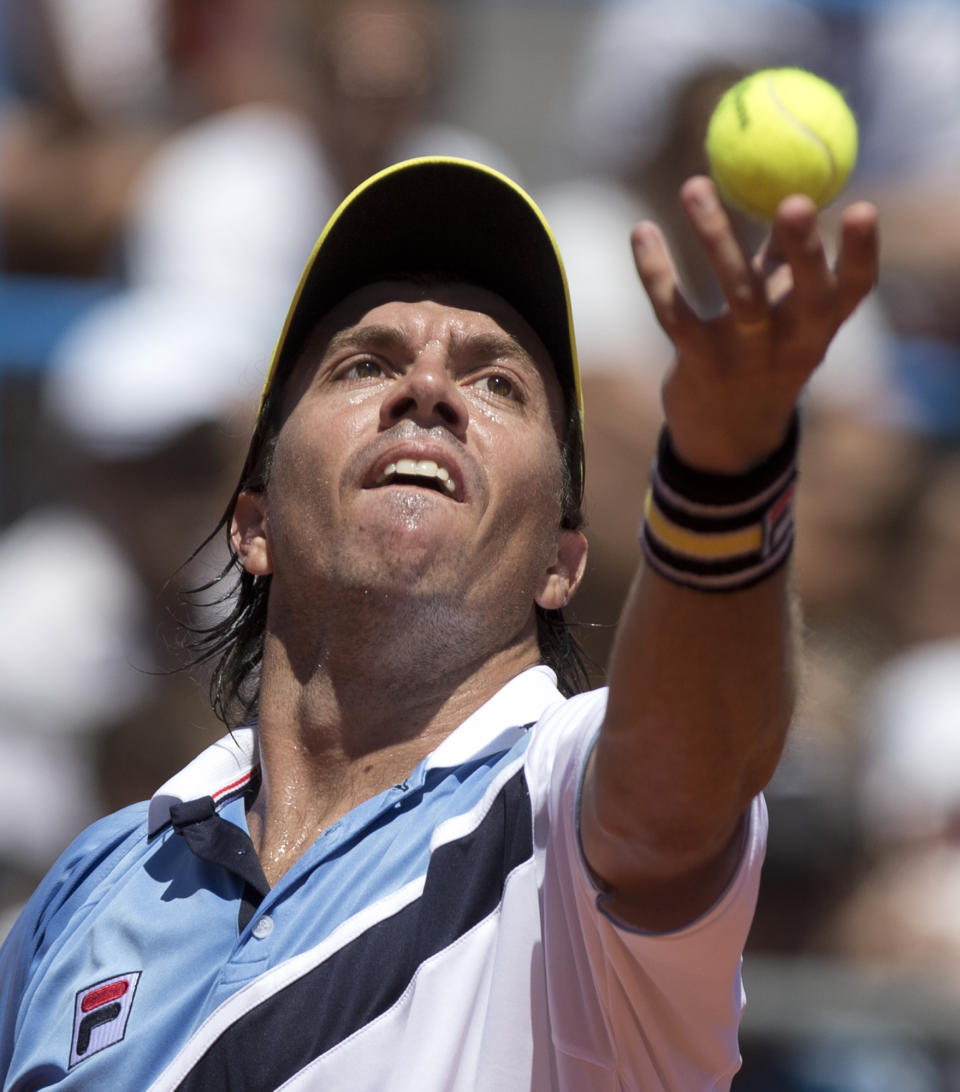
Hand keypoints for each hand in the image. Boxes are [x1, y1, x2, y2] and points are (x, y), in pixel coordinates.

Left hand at [631, 176, 878, 472]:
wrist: (727, 438)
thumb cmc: (762, 355)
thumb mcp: (784, 313)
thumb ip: (785, 259)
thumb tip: (791, 185)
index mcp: (819, 328)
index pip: (854, 289)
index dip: (860, 253)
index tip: (861, 208)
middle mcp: (791, 346)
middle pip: (806, 296)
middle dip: (804, 249)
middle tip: (795, 200)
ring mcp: (746, 360)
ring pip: (739, 297)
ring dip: (718, 237)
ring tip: (694, 185)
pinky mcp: (699, 366)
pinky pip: (676, 314)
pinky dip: (657, 272)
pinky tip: (642, 231)